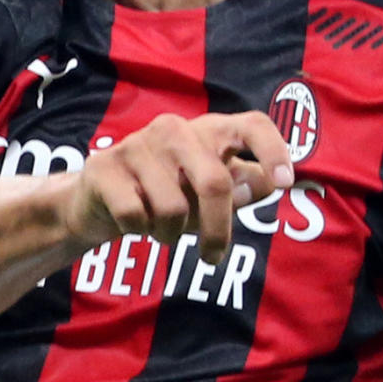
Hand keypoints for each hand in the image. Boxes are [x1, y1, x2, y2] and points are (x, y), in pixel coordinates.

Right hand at [67, 110, 296, 266]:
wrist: (96, 201)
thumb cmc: (167, 195)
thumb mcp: (209, 194)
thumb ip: (242, 188)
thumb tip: (263, 184)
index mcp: (208, 130)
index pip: (251, 125)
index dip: (273, 150)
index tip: (285, 183)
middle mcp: (175, 129)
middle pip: (215, 183)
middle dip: (217, 229)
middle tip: (213, 256)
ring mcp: (137, 145)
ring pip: (173, 208)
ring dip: (170, 233)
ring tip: (161, 229)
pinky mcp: (105, 168)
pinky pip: (136, 216)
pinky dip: (139, 231)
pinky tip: (134, 223)